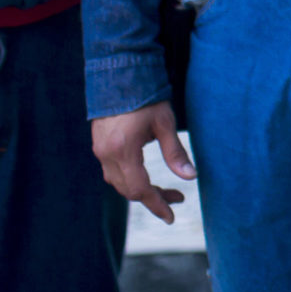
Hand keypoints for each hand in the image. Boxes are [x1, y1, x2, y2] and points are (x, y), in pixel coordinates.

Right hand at [91, 101, 195, 223]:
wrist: (119, 75)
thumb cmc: (146, 98)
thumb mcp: (165, 124)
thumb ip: (175, 153)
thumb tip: (191, 177)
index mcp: (124, 150)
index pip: (140, 189)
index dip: (157, 204)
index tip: (171, 216)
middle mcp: (107, 154)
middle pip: (128, 190)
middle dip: (152, 198)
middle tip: (177, 198)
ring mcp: (100, 150)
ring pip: (119, 183)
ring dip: (140, 190)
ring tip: (164, 189)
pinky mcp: (99, 145)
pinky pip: (112, 172)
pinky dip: (129, 179)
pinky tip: (145, 175)